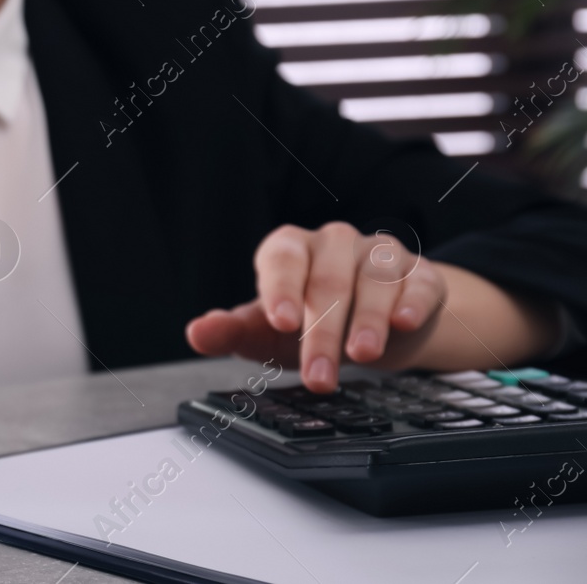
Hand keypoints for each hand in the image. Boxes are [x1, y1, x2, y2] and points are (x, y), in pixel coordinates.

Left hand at [184, 221, 446, 391]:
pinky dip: (413, 303)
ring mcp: (379, 255)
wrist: (376, 324)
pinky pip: (419, 283)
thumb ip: (231, 331)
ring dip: (369, 320)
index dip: (281, 288)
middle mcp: (334, 243)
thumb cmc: (310, 321)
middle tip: (318, 374)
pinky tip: (405, 324)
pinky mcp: (421, 275)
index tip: (282, 322)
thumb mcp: (268, 330)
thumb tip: (197, 334)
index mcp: (291, 249)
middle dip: (322, 332)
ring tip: (361, 356)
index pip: (282, 258)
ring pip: (374, 281)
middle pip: (328, 281)